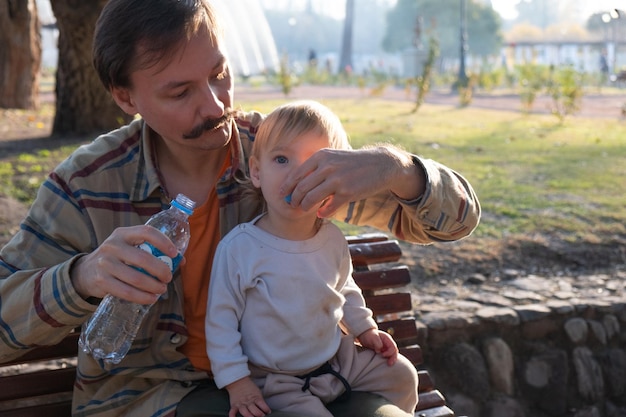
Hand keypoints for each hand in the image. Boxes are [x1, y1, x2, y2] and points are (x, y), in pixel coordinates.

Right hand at [70, 225, 177, 303]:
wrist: (86, 271)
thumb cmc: (117, 258)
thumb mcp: (129, 248)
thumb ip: (152, 251)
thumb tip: (182, 261)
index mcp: (123, 234)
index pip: (146, 232)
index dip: (163, 242)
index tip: (174, 254)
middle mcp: (112, 245)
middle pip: (143, 258)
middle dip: (161, 270)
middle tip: (168, 278)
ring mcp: (105, 263)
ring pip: (136, 277)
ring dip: (153, 286)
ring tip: (162, 290)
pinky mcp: (101, 281)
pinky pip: (126, 292)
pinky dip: (142, 297)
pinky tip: (151, 298)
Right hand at [225, 377, 270, 416]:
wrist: (238, 381)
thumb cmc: (250, 388)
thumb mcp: (257, 392)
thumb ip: (260, 401)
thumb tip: (266, 410)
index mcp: (255, 397)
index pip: (261, 402)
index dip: (265, 408)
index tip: (268, 411)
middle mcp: (248, 401)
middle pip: (252, 408)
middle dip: (258, 413)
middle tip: (261, 415)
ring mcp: (240, 403)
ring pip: (243, 410)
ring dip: (248, 415)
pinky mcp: (234, 405)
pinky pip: (232, 411)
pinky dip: (232, 415)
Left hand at [280, 146, 423, 217]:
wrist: (379, 164)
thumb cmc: (352, 163)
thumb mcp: (333, 157)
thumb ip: (316, 168)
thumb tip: (297, 183)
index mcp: (320, 156)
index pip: (296, 174)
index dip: (286, 186)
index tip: (281, 194)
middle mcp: (327, 167)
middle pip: (301, 188)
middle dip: (294, 199)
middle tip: (293, 205)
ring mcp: (337, 180)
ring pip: (311, 199)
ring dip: (305, 207)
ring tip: (305, 209)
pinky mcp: (347, 193)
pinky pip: (328, 207)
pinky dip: (322, 212)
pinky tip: (321, 213)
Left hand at [358, 328, 398, 365]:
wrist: (364, 335)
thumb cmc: (368, 335)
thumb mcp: (372, 337)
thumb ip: (377, 342)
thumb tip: (379, 349)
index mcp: (387, 339)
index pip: (393, 347)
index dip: (389, 352)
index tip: (383, 355)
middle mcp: (388, 343)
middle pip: (394, 351)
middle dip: (393, 358)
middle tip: (390, 364)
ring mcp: (386, 347)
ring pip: (392, 354)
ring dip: (391, 359)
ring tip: (389, 364)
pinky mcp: (383, 351)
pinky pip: (388, 356)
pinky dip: (387, 359)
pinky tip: (385, 363)